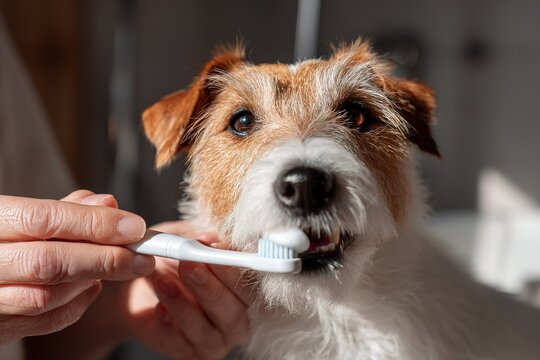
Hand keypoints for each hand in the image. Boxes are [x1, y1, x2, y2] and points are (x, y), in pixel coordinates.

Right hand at [0, 190, 153, 343]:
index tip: (135, 227)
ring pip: (47, 297)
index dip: (95, 224)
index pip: (44, 220)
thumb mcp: (20, 212)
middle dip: (105, 258)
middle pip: (49, 263)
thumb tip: (110, 204)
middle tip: (143, 256)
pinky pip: (42, 322)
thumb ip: (64, 209)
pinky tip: (94, 286)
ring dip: (91, 280)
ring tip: (118, 265)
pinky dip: (77, 305)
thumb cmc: (2, 235)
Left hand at [123, 221, 251, 358]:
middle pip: (234, 309)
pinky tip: (158, 307)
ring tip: (163, 279)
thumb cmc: (169, 259)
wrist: (134, 286)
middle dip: (211, 286)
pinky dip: (168, 322)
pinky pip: (180, 343)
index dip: (234, 265)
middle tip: (189, 263)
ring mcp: (213, 339)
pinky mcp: (187, 352)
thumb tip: (210, 236)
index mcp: (242, 288)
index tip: (214, 247)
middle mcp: (234, 316)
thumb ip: (197, 237)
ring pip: (207, 329)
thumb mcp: (181, 238)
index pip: (250, 281)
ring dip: (183, 303)